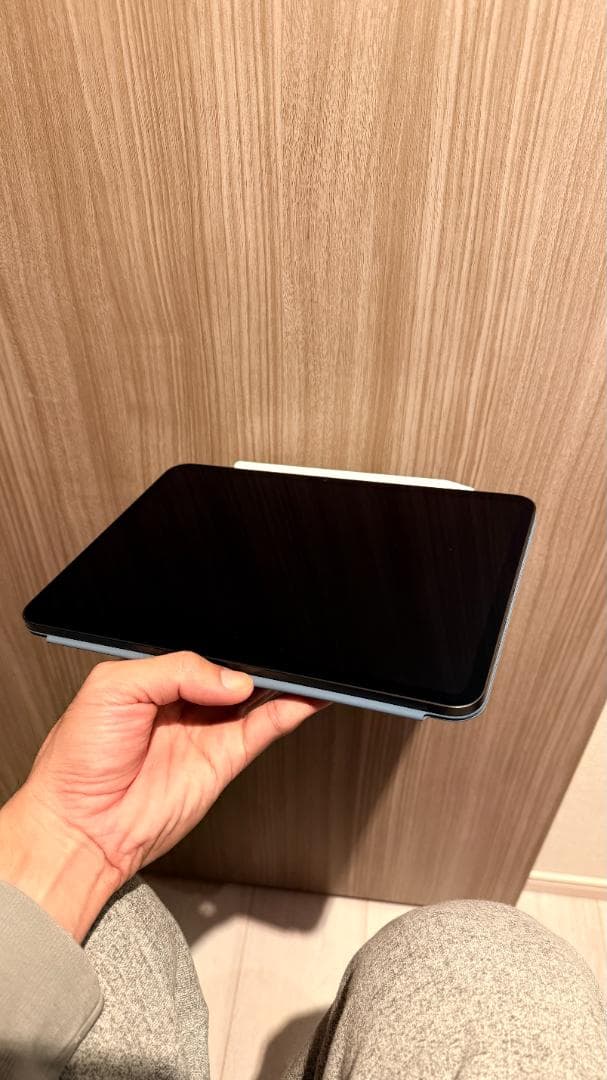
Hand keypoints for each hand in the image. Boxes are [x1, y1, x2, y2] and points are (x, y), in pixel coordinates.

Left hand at [0, 652, 323, 939]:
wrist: (79, 827)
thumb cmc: (76, 760)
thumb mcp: (112, 687)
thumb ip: (174, 670)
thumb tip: (230, 677)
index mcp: (152, 677)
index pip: (199, 650)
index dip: (224, 642)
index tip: (244, 638)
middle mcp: (181, 702)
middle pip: (231, 671)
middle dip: (256, 660)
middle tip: (273, 653)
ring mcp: (204, 731)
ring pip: (254, 697)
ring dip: (281, 683)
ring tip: (301, 671)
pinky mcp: (222, 761)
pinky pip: (263, 729)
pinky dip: (288, 712)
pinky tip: (302, 698)